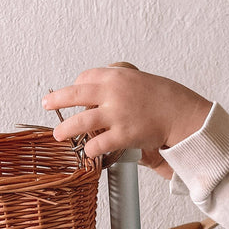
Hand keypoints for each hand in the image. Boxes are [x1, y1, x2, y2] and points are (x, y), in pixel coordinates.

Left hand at [43, 65, 211, 174]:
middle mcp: (112, 94)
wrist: (181, 113)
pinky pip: (99, 143)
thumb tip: (102, 89)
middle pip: (74, 95)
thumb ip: (119, 84)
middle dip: (56, 100)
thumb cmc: (164, 98)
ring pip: (81, 122)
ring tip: (58, 135)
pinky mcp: (123, 135)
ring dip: (66, 130)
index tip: (73, 92)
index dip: (76, 86)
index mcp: (115, 77)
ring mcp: (116, 115)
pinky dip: (90, 149)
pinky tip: (88, 151)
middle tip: (46, 104)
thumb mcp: (139, 80)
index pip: (85, 78)